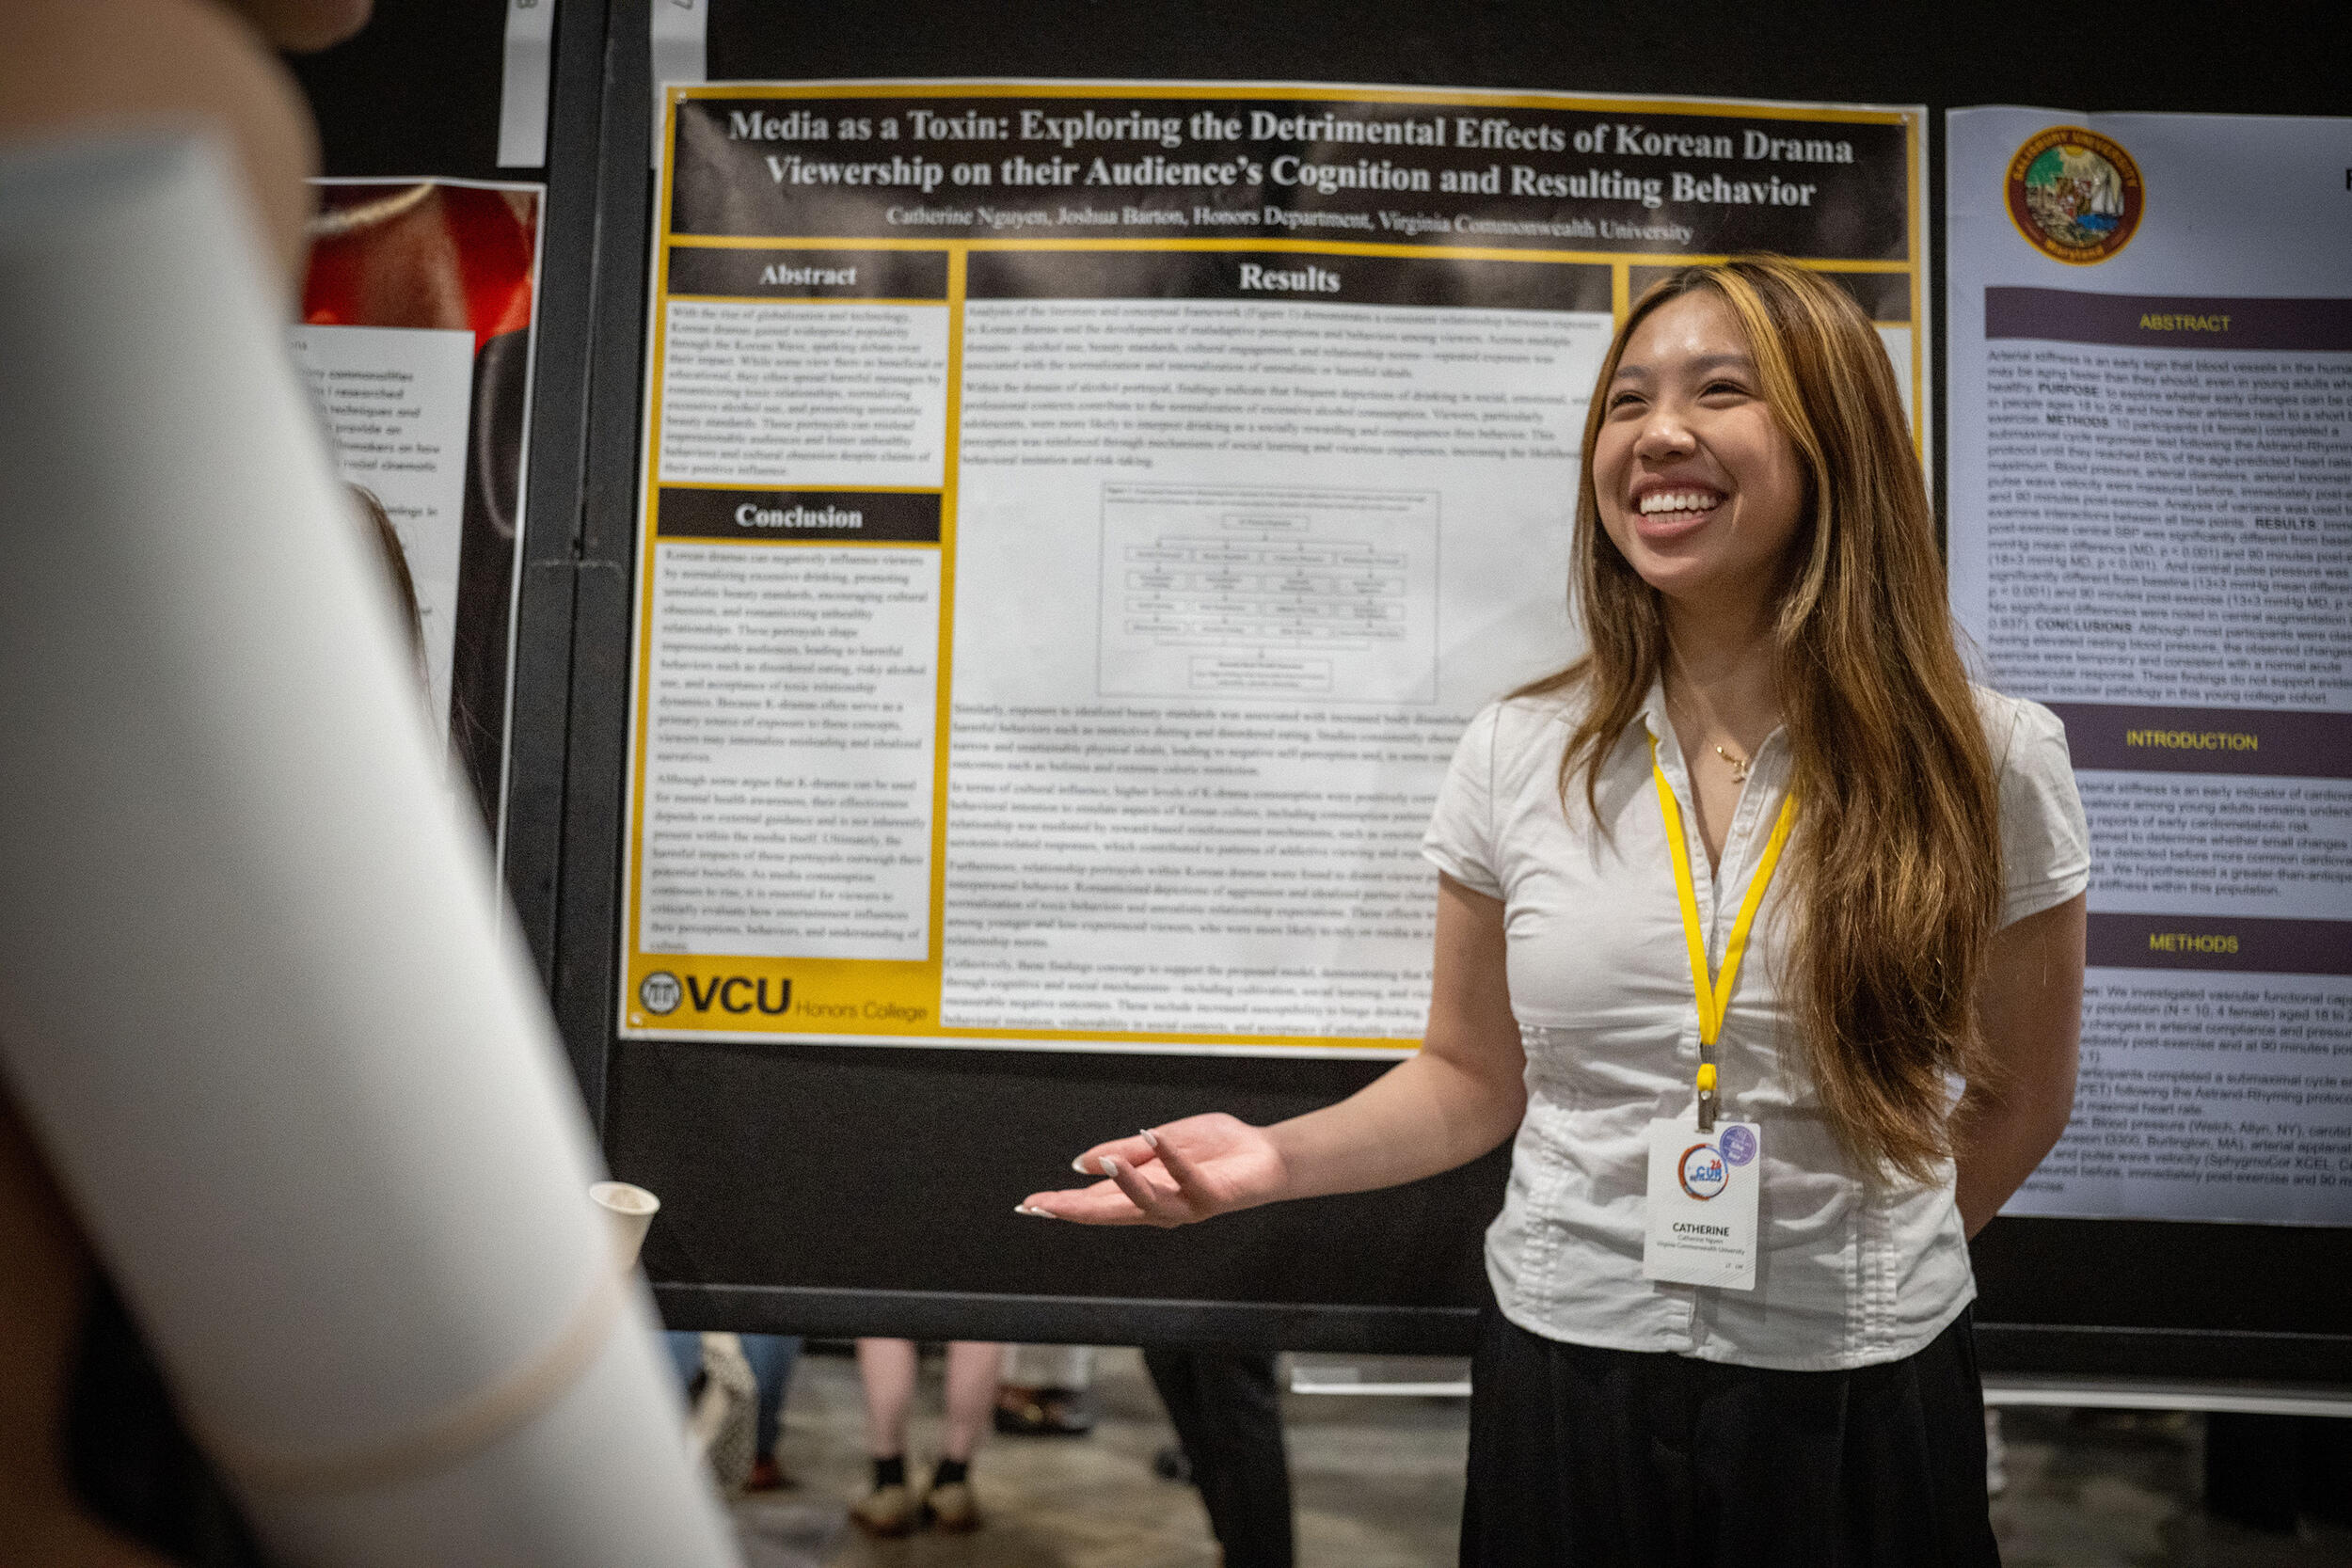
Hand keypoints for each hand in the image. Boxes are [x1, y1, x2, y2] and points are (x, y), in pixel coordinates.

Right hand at [1016, 1113, 1285, 1227]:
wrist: (1266, 1155)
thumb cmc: (1215, 1150)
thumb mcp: (1160, 1142)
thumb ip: (1124, 1152)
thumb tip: (1081, 1163)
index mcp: (1142, 1194)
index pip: (1094, 1201)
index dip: (1061, 1204)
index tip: (1029, 1204)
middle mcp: (1159, 1208)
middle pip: (1110, 1212)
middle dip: (1076, 1209)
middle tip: (1042, 1205)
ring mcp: (1185, 1205)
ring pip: (1148, 1204)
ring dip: (1124, 1184)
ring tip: (1103, 1163)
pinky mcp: (1211, 1196)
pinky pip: (1187, 1179)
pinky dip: (1171, 1159)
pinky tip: (1154, 1138)